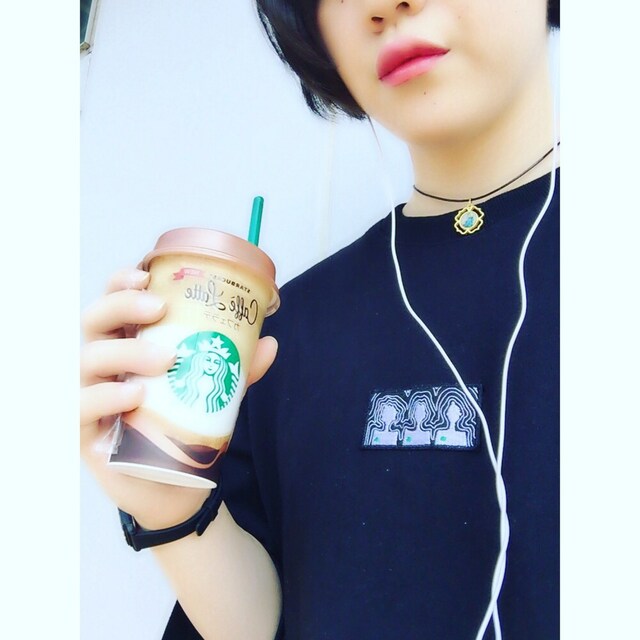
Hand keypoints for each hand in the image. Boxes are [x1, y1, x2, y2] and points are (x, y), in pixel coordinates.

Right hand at [80, 267, 277, 528]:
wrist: (177, 487)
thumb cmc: (186, 427)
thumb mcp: (214, 391)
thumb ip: (236, 368)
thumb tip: (269, 343)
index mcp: (128, 345)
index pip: (114, 303)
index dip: (122, 284)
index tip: (146, 275)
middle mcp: (104, 366)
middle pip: (94, 321)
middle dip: (123, 305)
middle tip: (160, 309)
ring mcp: (90, 396)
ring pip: (87, 359)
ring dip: (126, 351)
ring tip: (166, 359)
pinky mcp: (85, 432)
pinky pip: (82, 406)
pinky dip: (107, 397)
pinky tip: (134, 396)